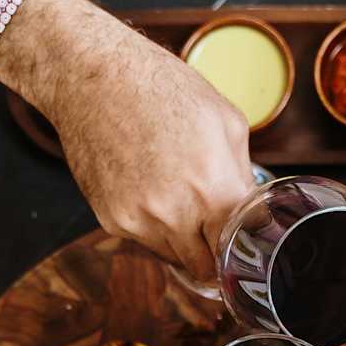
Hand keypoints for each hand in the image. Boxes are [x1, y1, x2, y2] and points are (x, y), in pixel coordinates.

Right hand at [0, 0, 253, 276]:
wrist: (94, 78)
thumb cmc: (163, 89)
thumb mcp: (226, 120)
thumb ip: (243, 174)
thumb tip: (251, 210)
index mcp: (213, 189)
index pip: (238, 251)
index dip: (243, 251)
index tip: (244, 248)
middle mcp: (175, 214)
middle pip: (204, 267)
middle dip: (213, 255)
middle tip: (215, 235)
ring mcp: (139, 220)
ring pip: (173, 258)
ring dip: (183, 241)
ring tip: (178, 199)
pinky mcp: (110, 219)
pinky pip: (143, 240)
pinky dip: (152, 226)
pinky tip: (149, 189)